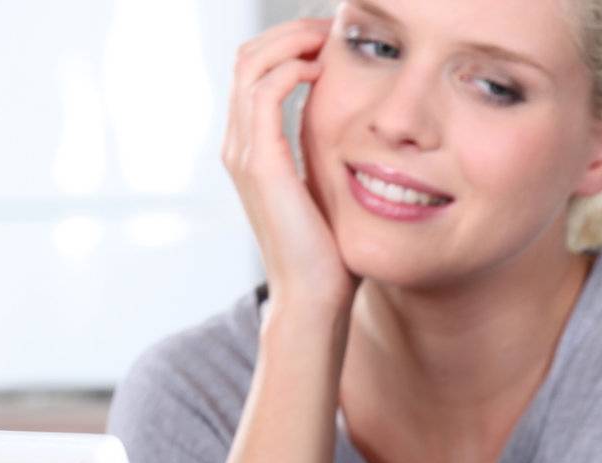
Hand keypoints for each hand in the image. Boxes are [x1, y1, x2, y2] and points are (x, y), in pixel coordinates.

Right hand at [222, 18, 355, 312]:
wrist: (316, 297)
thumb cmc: (331, 252)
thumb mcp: (331, 190)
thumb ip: (330, 155)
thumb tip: (361, 131)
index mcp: (253, 148)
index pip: (257, 71)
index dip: (291, 43)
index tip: (333, 38)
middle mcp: (240, 145)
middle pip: (248, 58)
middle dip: (290, 32)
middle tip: (332, 26)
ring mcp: (244, 153)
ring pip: (251, 66)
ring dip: (291, 40)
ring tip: (329, 36)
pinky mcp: (260, 164)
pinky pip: (265, 94)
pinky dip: (290, 69)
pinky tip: (323, 68)